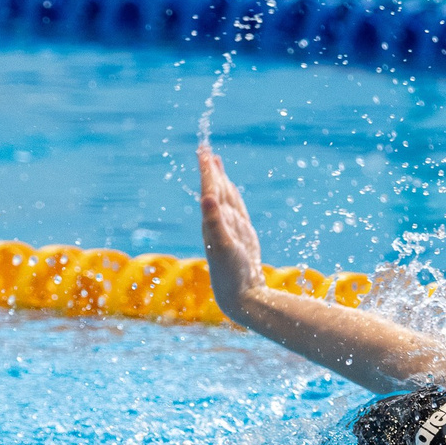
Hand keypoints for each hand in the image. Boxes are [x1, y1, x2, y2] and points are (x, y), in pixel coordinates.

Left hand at [197, 143, 265, 306]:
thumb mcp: (223, 247)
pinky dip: (231, 195)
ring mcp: (231, 227)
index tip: (203, 151)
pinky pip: (235, 208)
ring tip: (214, 163)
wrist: (240, 295)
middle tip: (205, 149)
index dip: (207, 170)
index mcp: (212, 221)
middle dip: (210, 170)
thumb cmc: (230, 274)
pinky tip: (228, 190)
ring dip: (219, 179)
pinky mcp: (242, 234)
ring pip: (224, 197)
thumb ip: (214, 222)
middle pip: (214, 189)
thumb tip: (206, 197)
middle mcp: (219, 221)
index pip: (209, 189)